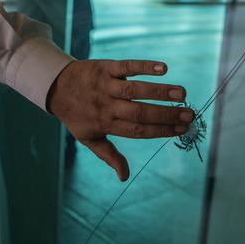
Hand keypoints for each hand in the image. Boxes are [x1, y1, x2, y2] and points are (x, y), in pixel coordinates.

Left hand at [46, 59, 193, 181]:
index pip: (138, 130)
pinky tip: (163, 68)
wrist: (55, 86)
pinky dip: (144, 66)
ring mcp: (106, 86)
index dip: (161, 131)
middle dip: (166, 114)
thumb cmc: (76, 115)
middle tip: (189, 115)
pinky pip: (126, 66)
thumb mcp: (88, 138)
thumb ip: (108, 155)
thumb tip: (124, 177)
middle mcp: (107, 106)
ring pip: (135, 89)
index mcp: (106, 124)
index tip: (182, 130)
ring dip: (160, 91)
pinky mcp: (105, 67)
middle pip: (140, 112)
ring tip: (182, 93)